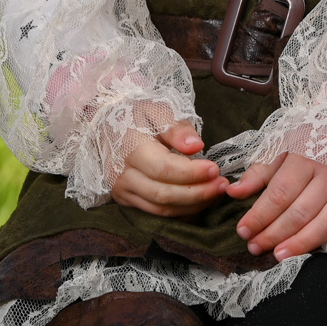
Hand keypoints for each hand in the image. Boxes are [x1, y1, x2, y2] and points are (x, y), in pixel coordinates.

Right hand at [110, 120, 225, 216]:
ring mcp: (122, 192)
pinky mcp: (126, 201)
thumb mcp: (155, 110)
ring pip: (160, 210)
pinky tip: (199, 202)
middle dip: (198, 193)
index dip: (192, 173)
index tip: (215, 169)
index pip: (163, 168)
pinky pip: (156, 215)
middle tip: (222, 185)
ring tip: (215, 192)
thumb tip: (196, 146)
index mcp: (129, 148)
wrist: (104, 126)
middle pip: (163, 194)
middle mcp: (122, 175)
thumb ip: (176, 127)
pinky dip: (180, 213)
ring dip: (192, 206)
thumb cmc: (135, 115)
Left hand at [227, 153, 326, 259]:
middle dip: (273, 233)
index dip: (258, 216)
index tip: (243, 230)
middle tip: (254, 246)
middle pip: (299, 212)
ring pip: (326, 223)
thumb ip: (259, 172)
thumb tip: (233, 192)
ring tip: (279, 254)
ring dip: (302, 242)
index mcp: (306, 159)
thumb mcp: (283, 147)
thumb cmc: (314, 139)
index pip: (279, 194)